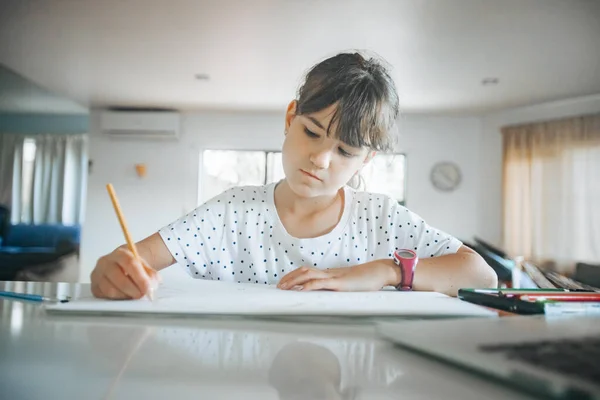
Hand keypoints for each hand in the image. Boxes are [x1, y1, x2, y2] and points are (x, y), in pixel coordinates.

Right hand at [91, 247, 158, 299]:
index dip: (140, 278)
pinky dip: (117, 299)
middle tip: (142, 295)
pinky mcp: (94, 287)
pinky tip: (124, 296)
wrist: (121, 265)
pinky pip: (105, 296)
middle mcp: (105, 262)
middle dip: (133, 290)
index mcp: (120, 254)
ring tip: (133, 295)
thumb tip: (153, 286)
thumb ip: (151, 275)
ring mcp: (97, 275)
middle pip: (119, 279)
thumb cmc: (132, 267)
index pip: (130, 263)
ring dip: (125, 296)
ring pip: (111, 290)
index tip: (148, 288)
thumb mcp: (144, 266)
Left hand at [276, 260, 400, 291]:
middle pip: (304, 271)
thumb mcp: (349, 285)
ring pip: (309, 275)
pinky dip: (309, 286)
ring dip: (294, 281)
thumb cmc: (367, 280)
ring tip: (284, 287)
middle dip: (290, 278)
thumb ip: (339, 288)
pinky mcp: (340, 284)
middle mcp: (329, 273)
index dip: (294, 276)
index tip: (285, 282)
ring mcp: (334, 277)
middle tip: (278, 286)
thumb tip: (330, 295)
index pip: (308, 272)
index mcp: (331, 274)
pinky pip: (321, 283)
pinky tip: (301, 290)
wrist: (380, 271)